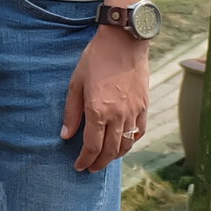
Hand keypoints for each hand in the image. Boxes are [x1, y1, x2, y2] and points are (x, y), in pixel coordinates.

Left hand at [63, 24, 150, 171]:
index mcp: (98, 110)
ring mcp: (134, 112)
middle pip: (110, 150)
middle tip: (90, 168)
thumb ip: (71, 112)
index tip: (78, 166)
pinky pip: (139, 132)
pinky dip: (130, 142)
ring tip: (104, 160)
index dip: (85, 159)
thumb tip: (66, 135)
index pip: (92, 146)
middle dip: (99, 163)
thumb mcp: (76, 83)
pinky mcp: (144, 106)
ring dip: (115, 156)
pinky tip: (122, 144)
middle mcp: (118, 115)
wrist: (124, 42)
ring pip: (126, 144)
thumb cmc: (95, 59)